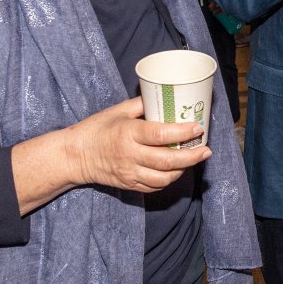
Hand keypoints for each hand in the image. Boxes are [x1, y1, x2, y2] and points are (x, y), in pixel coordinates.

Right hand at [13, 98, 211, 214]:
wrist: (76, 155)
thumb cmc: (97, 128)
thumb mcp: (118, 110)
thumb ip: (142, 104)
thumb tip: (165, 96)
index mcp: (128, 133)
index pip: (161, 135)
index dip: (183, 133)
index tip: (198, 128)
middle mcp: (130, 155)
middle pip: (168, 160)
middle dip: (192, 156)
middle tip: (206, 150)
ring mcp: (130, 173)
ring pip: (164, 177)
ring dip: (183, 169)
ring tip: (194, 159)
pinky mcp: (129, 184)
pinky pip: (155, 187)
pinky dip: (169, 180)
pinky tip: (176, 170)